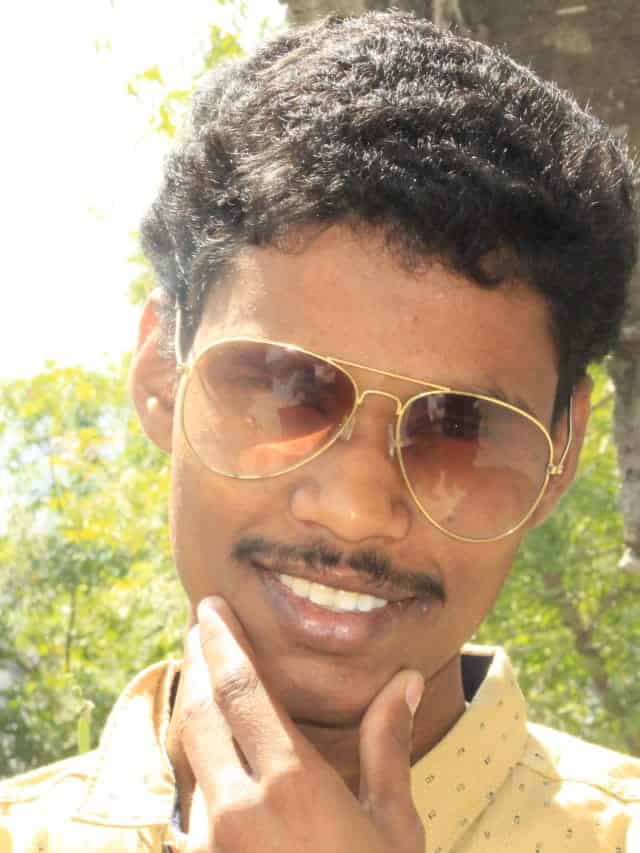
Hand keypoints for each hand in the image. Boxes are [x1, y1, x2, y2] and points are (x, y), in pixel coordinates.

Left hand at [173, 596, 425, 852]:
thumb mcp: (394, 826)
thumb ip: (388, 746)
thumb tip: (405, 680)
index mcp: (290, 783)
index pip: (241, 690)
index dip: (223, 644)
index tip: (210, 610)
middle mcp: (237, 807)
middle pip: (202, 712)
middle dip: (198, 662)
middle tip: (200, 629)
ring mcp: (212, 844)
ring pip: (191, 756)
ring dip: (195, 710)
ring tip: (205, 679)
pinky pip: (194, 802)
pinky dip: (201, 763)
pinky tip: (214, 752)